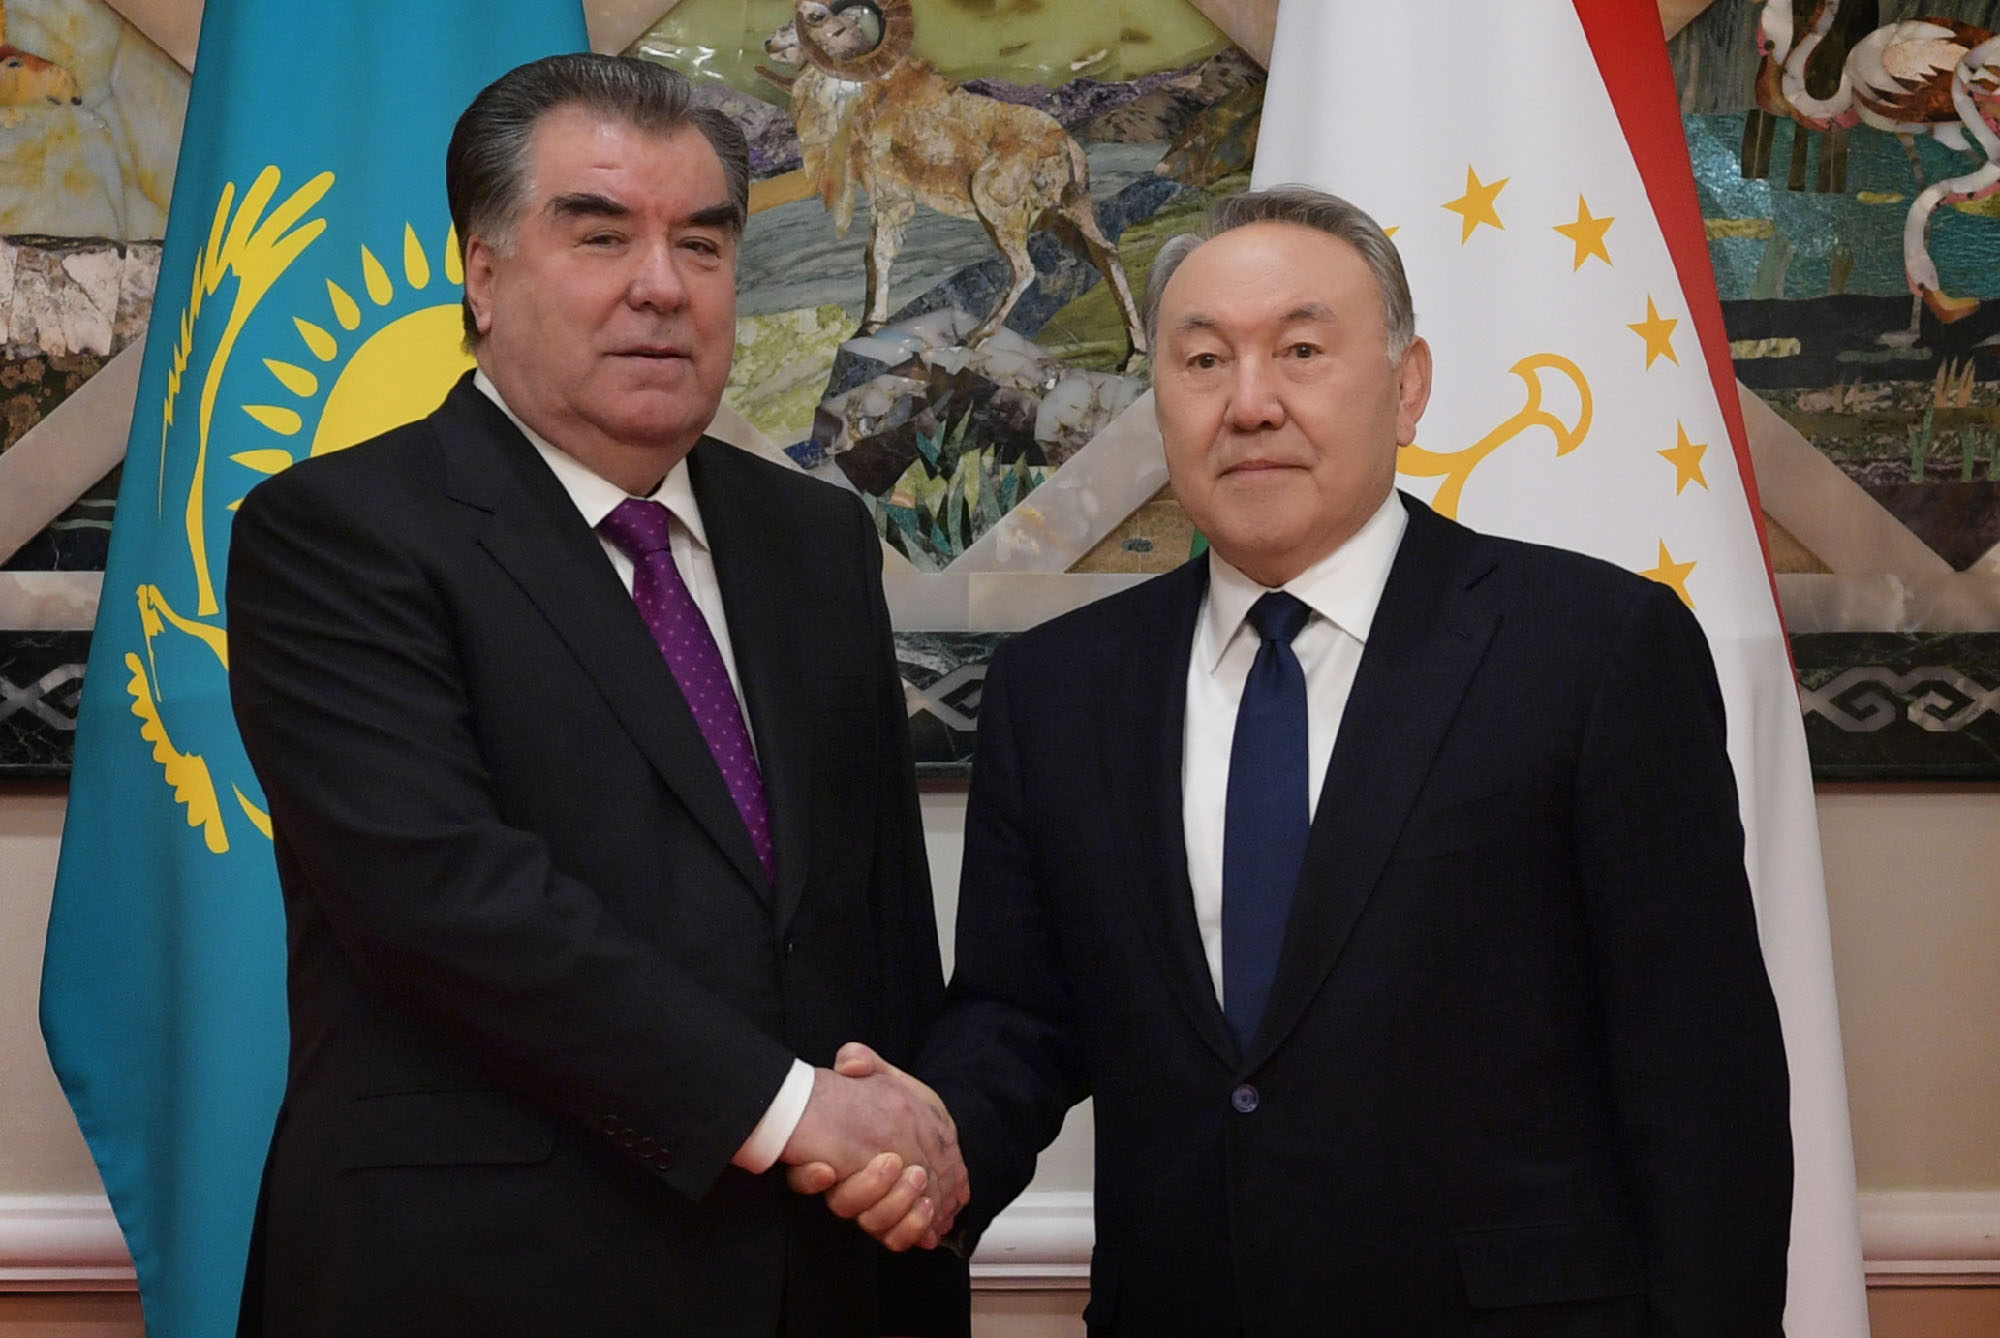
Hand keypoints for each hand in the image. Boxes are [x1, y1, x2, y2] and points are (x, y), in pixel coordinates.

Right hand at [781, 1041, 967, 1249]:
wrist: (930, 1124)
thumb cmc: (896, 1102)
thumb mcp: (879, 1075)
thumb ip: (861, 1062)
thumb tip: (849, 1062)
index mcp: (834, 1153)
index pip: (806, 1176)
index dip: (809, 1178)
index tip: (826, 1169)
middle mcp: (848, 1185)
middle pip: (844, 1204)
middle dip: (869, 1187)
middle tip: (892, 1162)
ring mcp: (873, 1206)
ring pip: (873, 1223)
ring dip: (897, 1206)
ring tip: (918, 1179)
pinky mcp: (897, 1223)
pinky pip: (898, 1239)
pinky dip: (913, 1228)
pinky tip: (927, 1208)